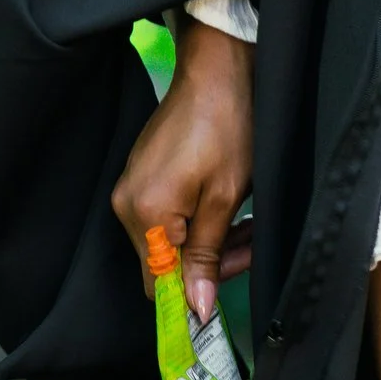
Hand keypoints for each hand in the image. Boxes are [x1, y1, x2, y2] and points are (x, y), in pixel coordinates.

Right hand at [112, 20, 253, 326]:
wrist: (219, 71)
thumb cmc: (229, 128)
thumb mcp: (227, 198)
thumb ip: (208, 255)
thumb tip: (196, 308)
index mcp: (146, 214)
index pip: (158, 284)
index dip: (193, 295)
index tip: (224, 298)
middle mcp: (127, 205)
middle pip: (166, 264)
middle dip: (213, 262)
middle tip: (253, 245)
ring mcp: (132, 188)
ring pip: (172, 242)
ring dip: (212, 241)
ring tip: (249, 224)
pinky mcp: (143, 176)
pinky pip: (169, 216)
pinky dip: (200, 219)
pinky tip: (231, 209)